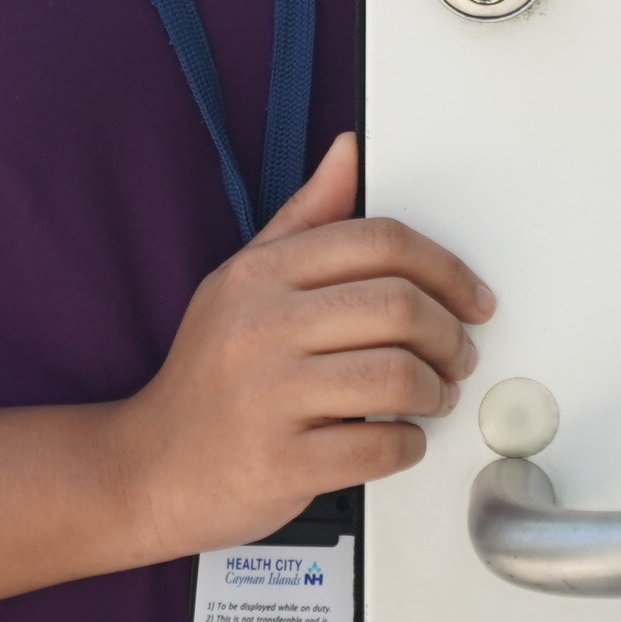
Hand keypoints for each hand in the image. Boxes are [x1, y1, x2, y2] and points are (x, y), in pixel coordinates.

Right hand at [104, 134, 497, 560]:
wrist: (150, 468)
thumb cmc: (209, 374)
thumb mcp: (244, 280)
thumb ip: (306, 217)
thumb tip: (349, 153)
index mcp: (261, 275)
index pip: (379, 241)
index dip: (445, 266)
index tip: (470, 295)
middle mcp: (261, 328)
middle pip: (399, 306)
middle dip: (450, 333)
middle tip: (459, 352)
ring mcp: (268, 398)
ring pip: (396, 377)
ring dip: (435, 390)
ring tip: (434, 395)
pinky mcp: (280, 464)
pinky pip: (376, 447)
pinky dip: (406, 445)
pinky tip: (400, 438)